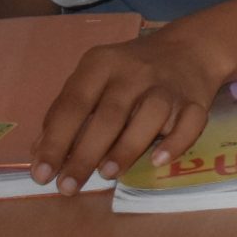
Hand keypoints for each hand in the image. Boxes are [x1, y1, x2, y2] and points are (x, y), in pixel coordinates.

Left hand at [30, 26, 229, 194]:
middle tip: (68, 187)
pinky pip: (190, 122)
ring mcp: (167, 86)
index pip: (73, 104)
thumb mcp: (93, 78)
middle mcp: (134, 72)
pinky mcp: (196, 100)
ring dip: (126, 148)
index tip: (42, 175)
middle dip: (85, 154)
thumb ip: (67, 110)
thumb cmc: (129, 71)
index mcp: (101, 64)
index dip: (56, 141)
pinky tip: (158, 161)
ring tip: (107, 175)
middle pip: (109, 115)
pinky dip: (176, 143)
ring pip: (149, 116)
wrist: (189, 49)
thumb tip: (40, 152)